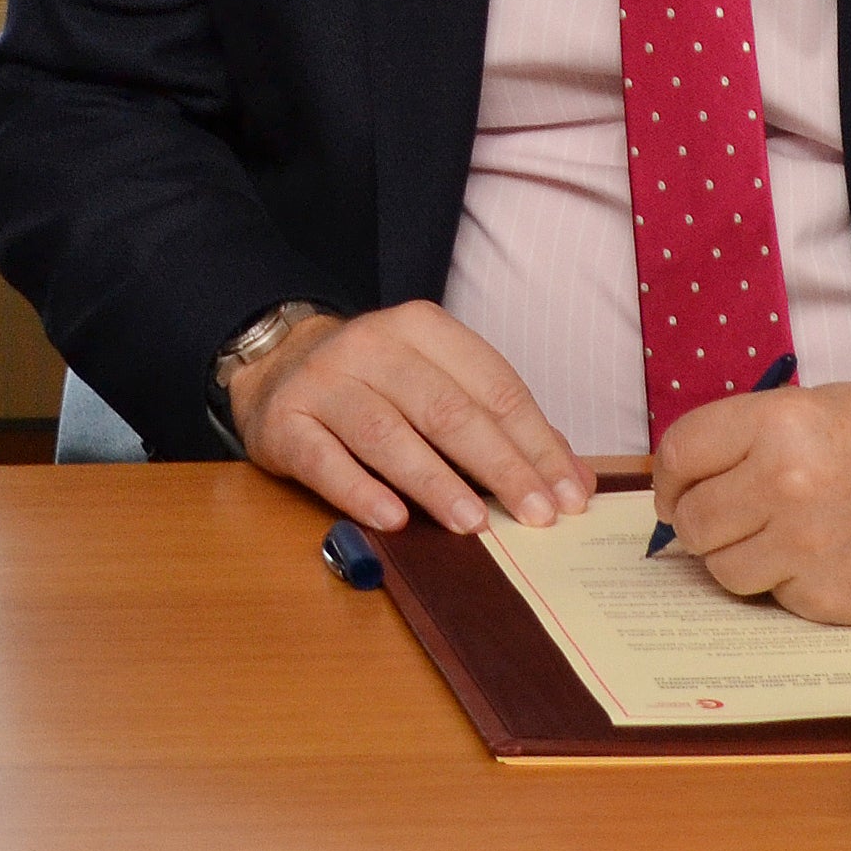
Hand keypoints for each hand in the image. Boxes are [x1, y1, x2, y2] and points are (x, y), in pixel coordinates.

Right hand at [227, 301, 591, 535]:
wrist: (276, 367)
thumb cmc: (376, 384)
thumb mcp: (439, 384)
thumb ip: (504, 427)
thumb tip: (574, 480)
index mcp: (422, 329)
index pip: (493, 386)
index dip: (536, 443)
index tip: (568, 494)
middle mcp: (372, 346)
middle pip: (446, 409)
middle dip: (500, 466)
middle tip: (535, 515)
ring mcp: (324, 382)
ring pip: (387, 433)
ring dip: (435, 482)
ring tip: (473, 522)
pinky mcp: (285, 421)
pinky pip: (325, 460)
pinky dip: (361, 491)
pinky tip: (394, 519)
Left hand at [650, 381, 850, 623]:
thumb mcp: (827, 408)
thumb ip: (754, 437)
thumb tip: (691, 475)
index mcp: (780, 424)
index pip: (679, 454)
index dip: (670, 476)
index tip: (677, 488)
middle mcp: (785, 485)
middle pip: (693, 522)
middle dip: (701, 521)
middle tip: (729, 516)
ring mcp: (807, 549)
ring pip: (724, 569)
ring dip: (740, 557)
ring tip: (781, 537)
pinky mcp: (830, 599)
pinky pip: (776, 597)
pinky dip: (788, 583)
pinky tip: (826, 557)